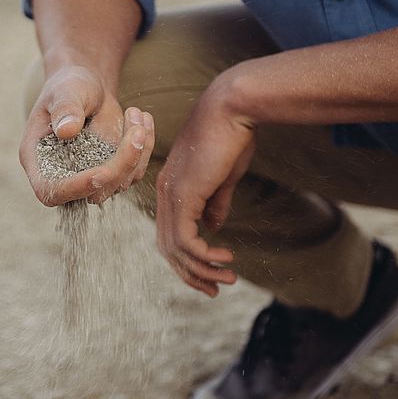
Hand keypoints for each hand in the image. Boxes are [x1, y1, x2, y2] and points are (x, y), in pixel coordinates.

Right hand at [19, 66, 154, 205]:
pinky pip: (135, 172)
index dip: (75, 188)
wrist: (86, 87)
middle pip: (93, 191)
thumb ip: (65, 109)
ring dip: (137, 151)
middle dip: (120, 165)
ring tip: (136, 113)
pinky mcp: (112, 173)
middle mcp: (62, 176)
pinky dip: (145, 147)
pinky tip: (142, 119)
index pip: (51, 190)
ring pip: (120, 183)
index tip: (102, 173)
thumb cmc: (68, 86)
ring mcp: (89, 177)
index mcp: (38, 160)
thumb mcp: (64, 91)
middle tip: (136, 129)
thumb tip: (67, 131)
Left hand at [155, 72, 255, 296]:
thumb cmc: (231, 136)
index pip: (170, 233)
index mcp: (172, 188)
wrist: (232, 108)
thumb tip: (213, 227)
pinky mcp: (183, 195)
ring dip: (202, 269)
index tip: (210, 274)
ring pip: (176, 248)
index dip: (187, 258)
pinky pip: (186, 239)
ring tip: (227, 279)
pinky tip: (225, 259)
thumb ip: (215, 203)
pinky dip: (204, 255)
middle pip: (167, 247)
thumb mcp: (223, 177)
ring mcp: (171, 195)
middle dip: (190, 273)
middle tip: (214, 290)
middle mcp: (165, 193)